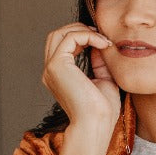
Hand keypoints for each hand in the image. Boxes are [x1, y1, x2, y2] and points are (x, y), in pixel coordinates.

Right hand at [42, 23, 120, 137]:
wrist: (96, 124)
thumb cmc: (102, 111)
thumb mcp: (104, 80)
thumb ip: (99, 62)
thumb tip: (99, 44)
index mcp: (59, 76)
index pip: (63, 45)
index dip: (82, 37)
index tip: (103, 42)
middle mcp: (51, 71)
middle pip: (57, 36)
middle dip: (80, 30)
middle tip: (102, 36)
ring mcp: (51, 68)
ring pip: (60, 33)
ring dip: (83, 31)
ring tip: (103, 40)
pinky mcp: (56, 65)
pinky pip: (70, 37)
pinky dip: (88, 36)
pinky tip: (103, 45)